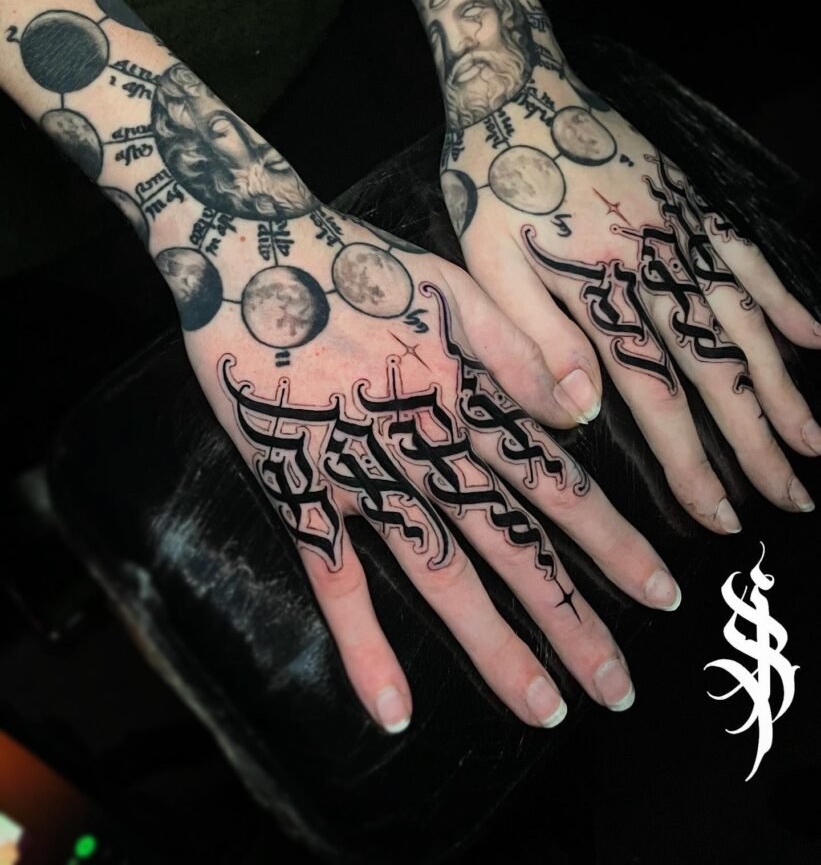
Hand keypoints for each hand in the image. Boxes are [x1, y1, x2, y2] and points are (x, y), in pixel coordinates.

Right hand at [167, 183, 682, 733]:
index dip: (612, 541)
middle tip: (615, 688)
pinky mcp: (296, 489)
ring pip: (438, 572)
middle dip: (569, 617)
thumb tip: (585, 411)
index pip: (554, 483)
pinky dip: (362, 644)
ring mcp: (359, 473)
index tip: (660, 593)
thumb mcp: (453, 283)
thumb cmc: (355, 262)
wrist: (249, 252)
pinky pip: (333, 578)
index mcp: (467, 396)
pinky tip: (393, 707)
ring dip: (493, 645)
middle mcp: (425, 446)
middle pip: (510, 543)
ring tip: (542, 709)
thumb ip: (519, 347)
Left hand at [428, 0, 819, 526]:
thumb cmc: (492, 182)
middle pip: (719, 373)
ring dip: (785, 389)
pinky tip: (817, 339)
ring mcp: (683, 236)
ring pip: (747, 326)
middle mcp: (656, 272)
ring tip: (815, 444)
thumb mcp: (489, 264)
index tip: (721, 516)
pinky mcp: (692, 204)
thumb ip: (535, 337)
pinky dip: (787, 300)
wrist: (518, 89)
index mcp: (603, 295)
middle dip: (756, 444)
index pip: (659, 399)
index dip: (693, 463)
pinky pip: (751, 258)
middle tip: (792, 501)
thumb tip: (584, 413)